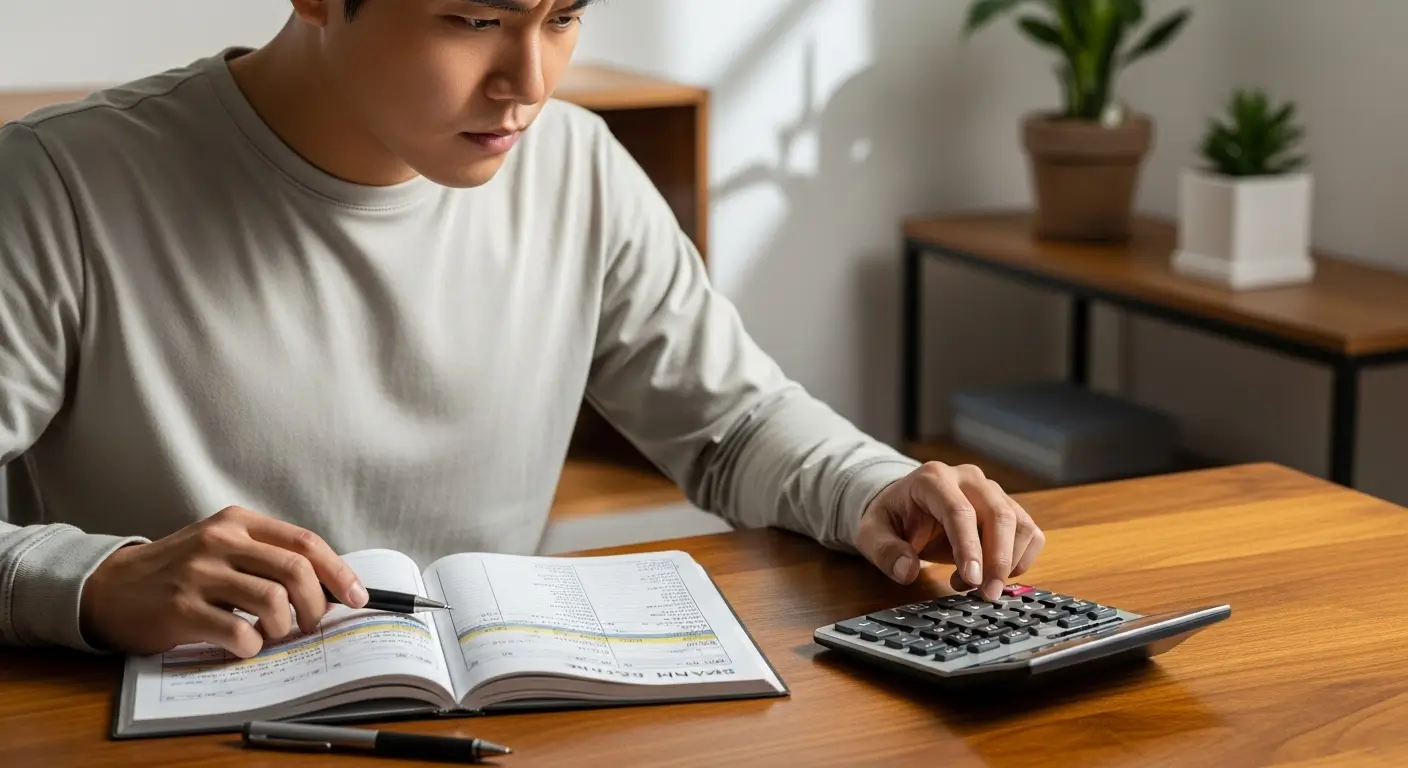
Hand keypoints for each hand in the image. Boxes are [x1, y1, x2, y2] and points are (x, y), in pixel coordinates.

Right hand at [80, 506, 367, 657]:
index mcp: (237, 522)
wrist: (110, 587)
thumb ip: (267, 558)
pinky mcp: (180, 608)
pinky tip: (244, 645)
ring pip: (273, 601)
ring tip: (273, 633)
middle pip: (296, 570)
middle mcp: (220, 540)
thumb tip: (328, 587)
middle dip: (318, 604)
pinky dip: (252, 646)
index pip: (304, 542)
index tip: (356, 596)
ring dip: (285, 627)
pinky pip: (238, 632)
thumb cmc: (178, 571)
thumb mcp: (223, 547)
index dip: (338, 571)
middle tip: (314, 624)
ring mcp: (199, 573)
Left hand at [856, 462, 1044, 600]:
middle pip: (998, 515)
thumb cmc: (891, 519)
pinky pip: (1029, 533)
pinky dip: (1019, 560)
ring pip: (1020, 524)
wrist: (906, 506)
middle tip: (987, 595)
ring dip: (1007, 563)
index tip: (972, 580)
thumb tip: (907, 571)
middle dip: (997, 560)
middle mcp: (968, 478)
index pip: (959, 511)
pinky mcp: (1008, 507)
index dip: (969, 547)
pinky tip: (991, 574)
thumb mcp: (871, 534)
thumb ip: (886, 552)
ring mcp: (992, 490)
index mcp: (933, 479)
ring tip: (973, 585)